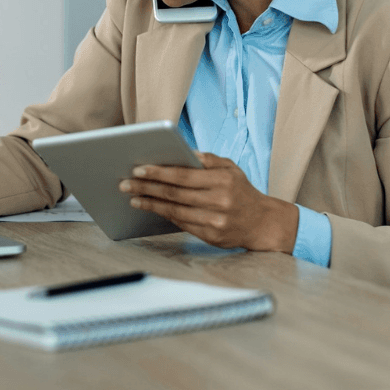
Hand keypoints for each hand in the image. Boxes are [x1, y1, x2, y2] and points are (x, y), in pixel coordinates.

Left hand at [118, 152, 298, 251]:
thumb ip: (208, 160)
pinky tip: (151, 208)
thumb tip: (185, 152)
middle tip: (126, 183)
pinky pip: (182, 224)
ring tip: (133, 197)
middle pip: (175, 194)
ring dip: (150, 204)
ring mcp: (215, 221)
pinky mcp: (211, 236)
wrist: (262, 223)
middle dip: (147, 187)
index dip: (159, 173)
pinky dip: (164, 215)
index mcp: (223, 181)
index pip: (183, 176)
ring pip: (175, 211)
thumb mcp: (231, 169)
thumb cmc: (242, 191)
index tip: (138, 169)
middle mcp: (219, 202)